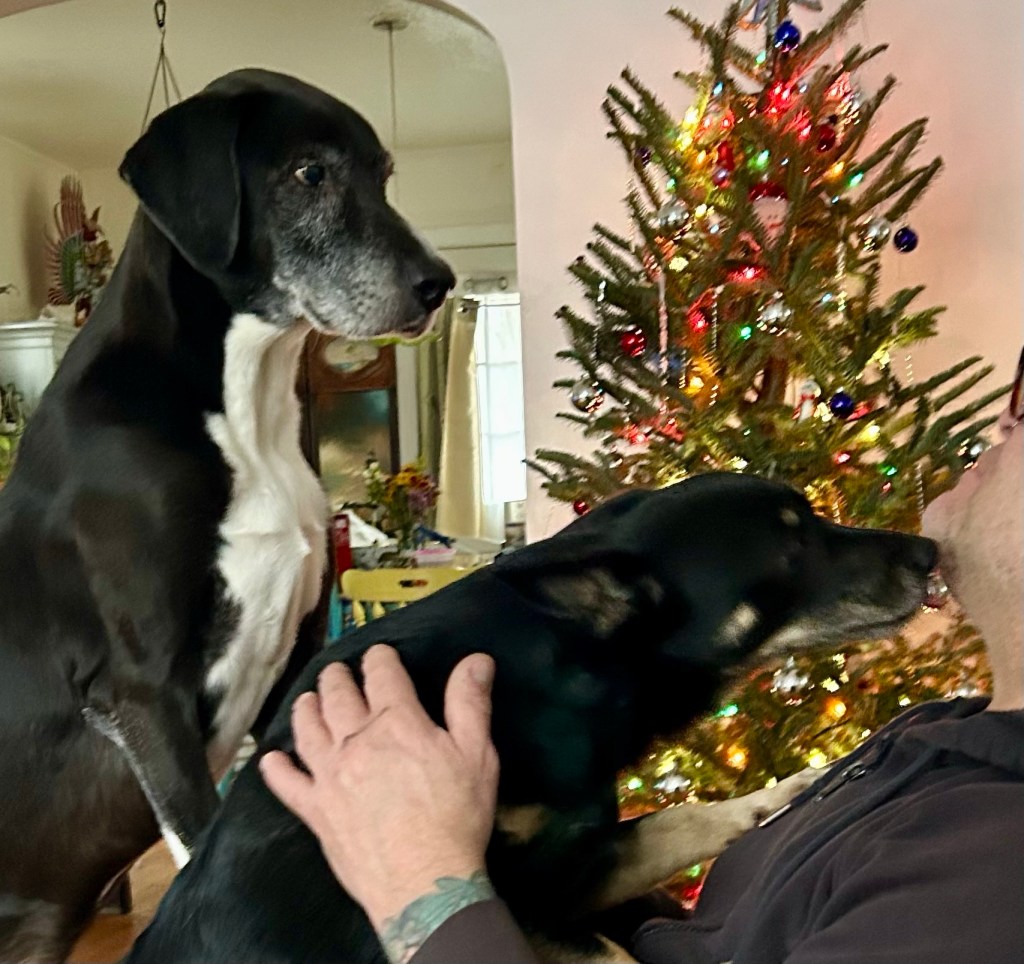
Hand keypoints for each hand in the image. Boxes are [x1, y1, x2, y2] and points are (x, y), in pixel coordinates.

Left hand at [260, 644, 499, 929]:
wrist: (423, 884)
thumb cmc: (456, 817)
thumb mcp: (477, 755)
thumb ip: (470, 703)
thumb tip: (475, 659)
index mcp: (396, 722)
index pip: (382, 675)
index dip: (380, 658)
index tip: (380, 654)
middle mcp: (355, 740)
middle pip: (337, 695)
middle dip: (338, 677)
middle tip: (339, 672)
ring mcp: (329, 776)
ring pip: (308, 730)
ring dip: (306, 709)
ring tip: (308, 700)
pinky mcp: (315, 811)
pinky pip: (287, 784)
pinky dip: (277, 769)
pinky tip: (273, 759)